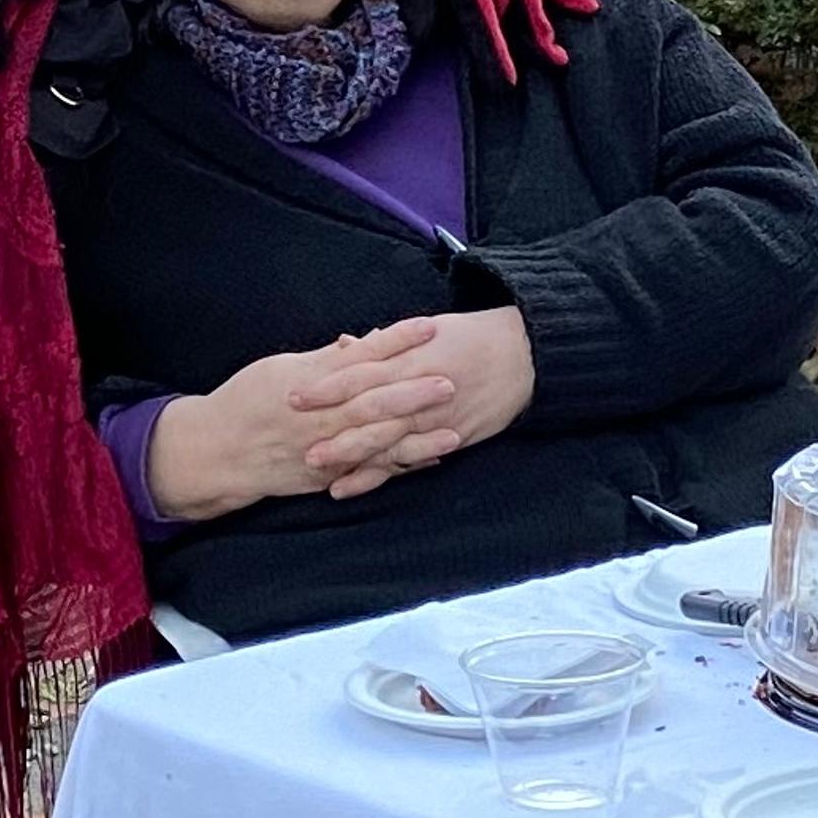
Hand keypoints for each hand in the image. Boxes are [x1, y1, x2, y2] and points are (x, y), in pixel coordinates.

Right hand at [148, 322, 454, 519]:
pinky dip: (398, 467)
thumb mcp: (280, 368)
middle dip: (414, 393)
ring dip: (417, 438)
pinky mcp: (325, 475)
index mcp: (310, 382)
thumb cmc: (246, 401)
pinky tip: (428, 461)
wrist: (216, 451)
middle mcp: (320, 417)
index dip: (397, 342)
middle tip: (451, 381)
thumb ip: (324, 359)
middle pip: (374, 402)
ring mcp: (323, 449)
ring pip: (377, 443)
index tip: (430, 328)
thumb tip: (362, 343)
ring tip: (454, 431)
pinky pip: (367, 471)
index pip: (362, 357)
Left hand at [296, 305, 533, 476]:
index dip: (327, 386)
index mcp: (411, 357)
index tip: (294, 395)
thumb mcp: (425, 332)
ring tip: (318, 467)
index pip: (361, 372)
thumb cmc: (470, 337)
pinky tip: (353, 486)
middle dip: (334, 428)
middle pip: (370, 411)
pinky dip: (381, 474)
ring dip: (352, 456)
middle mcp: (420, 389)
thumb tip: (343, 346)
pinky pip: (410, 460)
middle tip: (298, 442)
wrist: (523, 355)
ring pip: (387, 441)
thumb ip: (384, 344)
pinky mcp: (449, 437)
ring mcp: (435, 417)